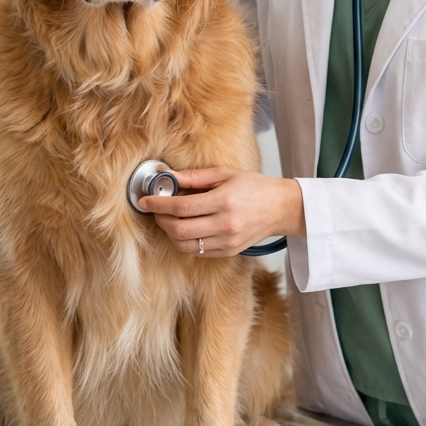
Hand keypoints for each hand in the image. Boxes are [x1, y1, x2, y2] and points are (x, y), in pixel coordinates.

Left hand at [140, 167, 305, 256]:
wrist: (280, 208)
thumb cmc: (254, 187)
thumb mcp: (225, 174)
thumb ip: (195, 177)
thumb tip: (168, 177)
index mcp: (224, 201)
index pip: (181, 208)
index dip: (158, 205)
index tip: (145, 200)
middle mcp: (226, 224)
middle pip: (179, 230)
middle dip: (161, 220)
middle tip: (155, 210)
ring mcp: (227, 241)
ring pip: (185, 245)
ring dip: (170, 233)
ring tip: (169, 220)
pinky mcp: (229, 252)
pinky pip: (198, 251)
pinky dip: (185, 242)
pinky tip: (186, 228)